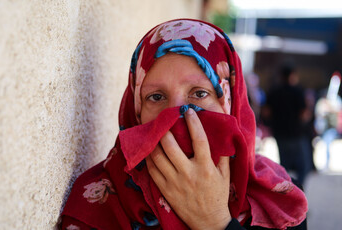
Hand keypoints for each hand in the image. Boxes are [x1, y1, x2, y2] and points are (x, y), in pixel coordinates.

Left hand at [146, 108, 230, 229]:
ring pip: (158, 157)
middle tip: (164, 120)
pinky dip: (149, 158)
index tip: (188, 112)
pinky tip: (150, 150)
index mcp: (205, 168)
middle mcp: (188, 174)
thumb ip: (222, 156)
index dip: (193, 123)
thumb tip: (222, 136)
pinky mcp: (165, 190)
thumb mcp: (225, 175)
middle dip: (166, 130)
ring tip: (154, 133)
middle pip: (171, 147)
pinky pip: (152, 170)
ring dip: (154, 142)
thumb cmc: (217, 195)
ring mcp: (174, 182)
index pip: (199, 140)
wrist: (208, 221)